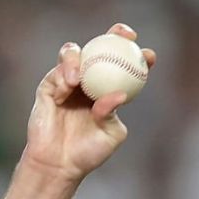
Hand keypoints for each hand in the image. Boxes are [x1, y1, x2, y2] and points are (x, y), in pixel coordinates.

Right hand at [19, 22, 156, 183]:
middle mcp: (90, 82)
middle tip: (123, 35)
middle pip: (101, 49)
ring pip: (74, 54)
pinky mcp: (49, 87)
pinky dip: (63, 78)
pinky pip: (56, 74)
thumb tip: (118, 93)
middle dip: (114, 35)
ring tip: (78, 78)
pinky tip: (67, 89)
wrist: (58, 163)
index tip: (149, 55)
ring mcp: (69, 82)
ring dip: (77, 59)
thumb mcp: (109, 134)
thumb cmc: (88, 152)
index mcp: (109, 92)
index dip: (138, 57)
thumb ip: (112, 112)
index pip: (125, 69)